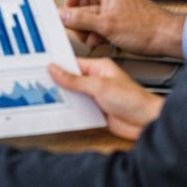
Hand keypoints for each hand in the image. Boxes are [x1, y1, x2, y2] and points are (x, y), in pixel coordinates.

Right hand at [49, 58, 164, 140]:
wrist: (147, 123)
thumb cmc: (133, 100)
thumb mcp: (99, 86)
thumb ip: (75, 80)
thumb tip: (55, 70)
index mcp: (99, 67)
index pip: (73, 63)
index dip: (57, 66)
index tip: (40, 67)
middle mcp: (97, 80)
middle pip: (71, 80)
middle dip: (57, 82)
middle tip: (39, 83)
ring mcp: (96, 96)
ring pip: (73, 95)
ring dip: (63, 97)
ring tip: (46, 96)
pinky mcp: (97, 111)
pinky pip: (79, 109)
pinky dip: (70, 110)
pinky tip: (60, 111)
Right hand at [60, 0, 186, 57]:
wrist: (165, 37)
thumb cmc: (145, 28)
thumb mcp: (106, 25)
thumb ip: (81, 19)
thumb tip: (63, 15)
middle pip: (83, 0)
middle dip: (77, 16)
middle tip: (76, 27)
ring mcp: (116, 5)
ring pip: (92, 13)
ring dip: (87, 27)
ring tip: (91, 37)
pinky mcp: (120, 17)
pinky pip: (101, 21)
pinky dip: (97, 31)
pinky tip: (100, 40)